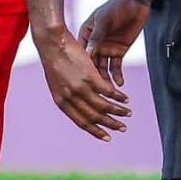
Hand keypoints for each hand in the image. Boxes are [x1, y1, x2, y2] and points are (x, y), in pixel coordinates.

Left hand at [36, 26, 131, 140]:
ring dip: (118, 111)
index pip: (81, 122)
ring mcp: (80, 87)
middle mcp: (71, 97)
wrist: (52, 42)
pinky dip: (118, 96)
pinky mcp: (89, 76)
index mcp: (61, 101)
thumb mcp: (57, 83)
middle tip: (123, 129)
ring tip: (128, 113)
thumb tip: (79, 105)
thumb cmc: (54, 59)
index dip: (96, 131)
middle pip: (94, 117)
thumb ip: (67, 95)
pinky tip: (125, 98)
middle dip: (110, 125)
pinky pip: (108, 91)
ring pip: (103, 106)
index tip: (107, 137)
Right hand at [80, 0, 150, 87]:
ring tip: (108, 92)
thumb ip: (96, 37)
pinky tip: (119, 84)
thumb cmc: (115, 7)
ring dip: (105, 80)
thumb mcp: (103, 20)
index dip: (80, 67)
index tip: (80, 80)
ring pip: (103, 68)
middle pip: (91, 64)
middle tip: (95, 92)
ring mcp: (106, 49)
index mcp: (86, 36)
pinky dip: (117, 75)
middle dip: (93, 78)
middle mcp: (95, 44)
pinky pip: (116, 66)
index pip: (81, 54)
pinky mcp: (119, 51)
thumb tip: (87, 54)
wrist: (135, 2)